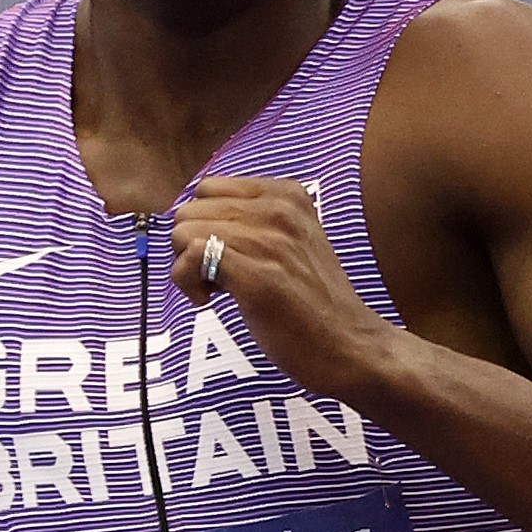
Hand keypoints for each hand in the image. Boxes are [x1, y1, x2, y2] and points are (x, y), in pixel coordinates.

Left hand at [169, 177, 384, 395]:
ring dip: (186, 266)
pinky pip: (191, 257)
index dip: (201, 223)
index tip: (219, 252)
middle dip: (188, 244)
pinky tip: (207, 300)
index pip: (208, 187)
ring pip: (184, 232)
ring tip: (213, 288)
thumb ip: (253, 220)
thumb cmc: (310, 300)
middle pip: (190, 210)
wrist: (347, 343)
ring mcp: (270, 241)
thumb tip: (193, 216)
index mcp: (287, 194)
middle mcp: (280, 209)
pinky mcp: (258, 276)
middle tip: (213, 274)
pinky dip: (186, 282)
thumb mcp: (291, 240)